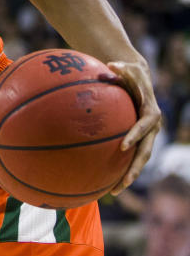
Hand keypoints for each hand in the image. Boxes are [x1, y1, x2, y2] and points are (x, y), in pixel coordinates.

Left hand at [105, 59, 161, 193]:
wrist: (138, 80)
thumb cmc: (130, 73)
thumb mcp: (127, 68)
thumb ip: (121, 68)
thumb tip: (110, 64)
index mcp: (151, 113)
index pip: (145, 126)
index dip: (136, 135)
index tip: (123, 146)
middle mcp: (152, 128)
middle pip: (145, 152)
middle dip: (135, 168)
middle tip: (124, 182)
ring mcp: (146, 136)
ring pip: (139, 159)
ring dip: (129, 176)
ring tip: (114, 191)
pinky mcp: (138, 140)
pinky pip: (130, 157)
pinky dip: (120, 169)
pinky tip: (104, 181)